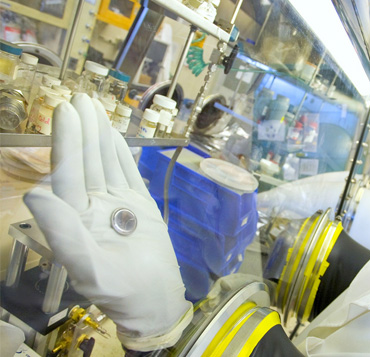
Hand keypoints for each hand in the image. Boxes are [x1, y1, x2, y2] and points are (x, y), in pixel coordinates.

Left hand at [24, 94, 191, 350]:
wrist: (156, 301)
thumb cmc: (123, 291)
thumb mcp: (90, 269)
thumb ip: (62, 234)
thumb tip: (34, 194)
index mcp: (77, 219)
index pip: (69, 173)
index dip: (66, 142)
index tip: (65, 111)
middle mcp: (93, 207)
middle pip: (86, 162)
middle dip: (81, 130)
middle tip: (78, 97)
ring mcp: (117, 205)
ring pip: (106, 164)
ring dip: (99, 136)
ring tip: (93, 107)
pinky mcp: (139, 206)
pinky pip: (129, 174)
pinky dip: (122, 153)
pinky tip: (114, 135)